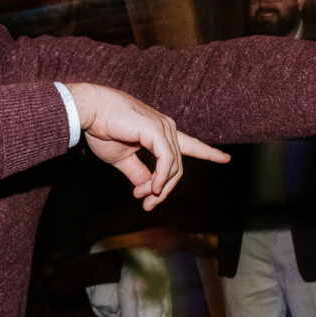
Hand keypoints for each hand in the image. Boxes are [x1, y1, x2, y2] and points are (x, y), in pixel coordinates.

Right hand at [68, 83, 230, 210]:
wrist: (89, 111)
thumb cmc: (103, 130)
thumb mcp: (123, 158)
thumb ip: (138, 173)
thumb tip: (148, 189)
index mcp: (161, 132)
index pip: (191, 144)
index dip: (208, 153)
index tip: (226, 159)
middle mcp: (167, 128)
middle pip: (177, 167)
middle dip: (164, 190)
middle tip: (147, 205)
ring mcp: (164, 128)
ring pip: (173, 167)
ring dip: (159, 187)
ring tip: (144, 198)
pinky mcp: (157, 130)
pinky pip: (167, 161)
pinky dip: (161, 178)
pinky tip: (151, 189)